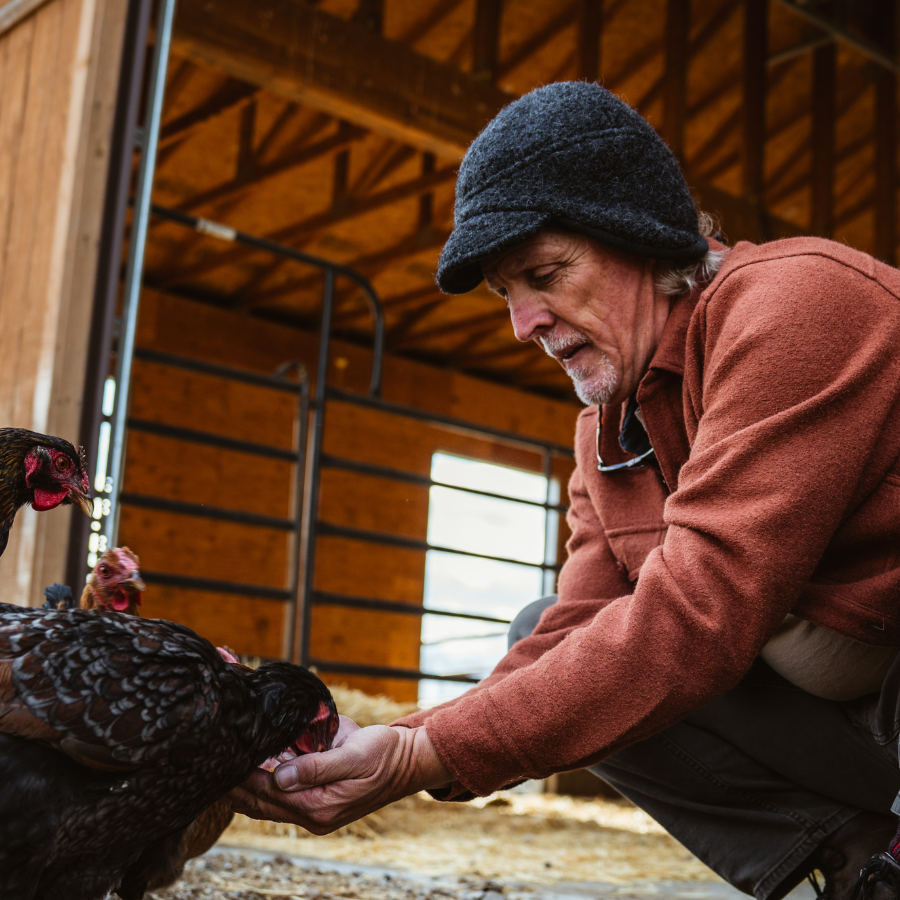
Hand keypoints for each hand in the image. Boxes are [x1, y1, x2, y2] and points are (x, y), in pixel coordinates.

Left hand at [230, 717, 451, 833]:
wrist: (407, 761)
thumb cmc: (384, 754)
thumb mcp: (354, 754)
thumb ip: (317, 766)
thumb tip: (280, 775)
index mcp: (321, 806)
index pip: (270, 793)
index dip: (245, 777)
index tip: (224, 758)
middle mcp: (313, 814)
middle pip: (261, 803)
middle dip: (236, 784)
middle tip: (212, 762)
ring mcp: (314, 810)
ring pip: (266, 804)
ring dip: (244, 787)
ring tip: (221, 767)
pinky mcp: (317, 801)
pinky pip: (280, 798)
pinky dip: (261, 785)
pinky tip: (249, 770)